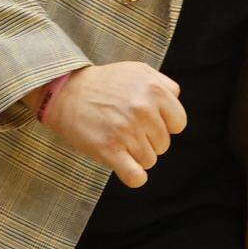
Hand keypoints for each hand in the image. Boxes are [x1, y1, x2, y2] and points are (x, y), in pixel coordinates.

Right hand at [37, 63, 186, 187]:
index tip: (149, 121)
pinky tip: (126, 166)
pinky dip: (135, 177)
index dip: (165, 124)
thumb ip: (164, 84)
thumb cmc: (106, 83)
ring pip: (150, 161)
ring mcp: (126, 131)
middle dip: (149, 139)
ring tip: (121, 139)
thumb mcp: (139, 71)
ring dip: (137, 155)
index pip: (179, 123)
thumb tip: (176, 100)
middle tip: (129, 128)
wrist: (68, 92)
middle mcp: (143, 110)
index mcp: (154, 90)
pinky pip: (136, 177)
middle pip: (164, 144)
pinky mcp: (109, 150)